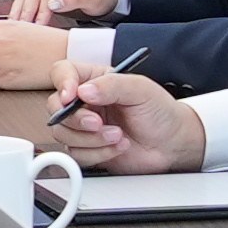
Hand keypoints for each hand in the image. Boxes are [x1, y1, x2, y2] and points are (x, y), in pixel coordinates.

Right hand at [50, 66, 201, 173]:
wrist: (172, 143)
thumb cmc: (160, 111)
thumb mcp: (141, 89)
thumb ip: (112, 85)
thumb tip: (83, 91)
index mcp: (95, 80)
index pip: (63, 72)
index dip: (62, 83)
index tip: (71, 96)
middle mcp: (85, 103)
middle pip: (55, 107)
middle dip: (75, 119)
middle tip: (97, 123)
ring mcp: (84, 127)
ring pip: (63, 134)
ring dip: (90, 139)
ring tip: (118, 135)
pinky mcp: (88, 149)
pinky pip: (76, 155)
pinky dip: (98, 153)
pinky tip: (119, 147)